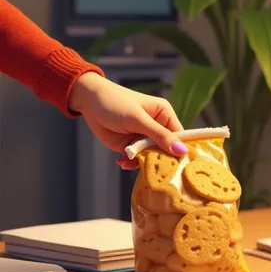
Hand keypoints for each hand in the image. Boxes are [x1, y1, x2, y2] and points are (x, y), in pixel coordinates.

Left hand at [69, 73, 186, 168]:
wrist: (88, 101)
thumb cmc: (115, 102)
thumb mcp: (138, 119)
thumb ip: (159, 136)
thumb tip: (182, 151)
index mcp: (164, 115)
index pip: (180, 137)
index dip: (181, 152)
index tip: (181, 168)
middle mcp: (157, 127)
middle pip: (166, 151)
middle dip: (160, 160)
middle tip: (153, 170)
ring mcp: (143, 138)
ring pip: (151, 157)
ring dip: (143, 163)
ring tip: (130, 162)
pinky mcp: (130, 146)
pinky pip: (137, 160)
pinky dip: (131, 163)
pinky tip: (121, 161)